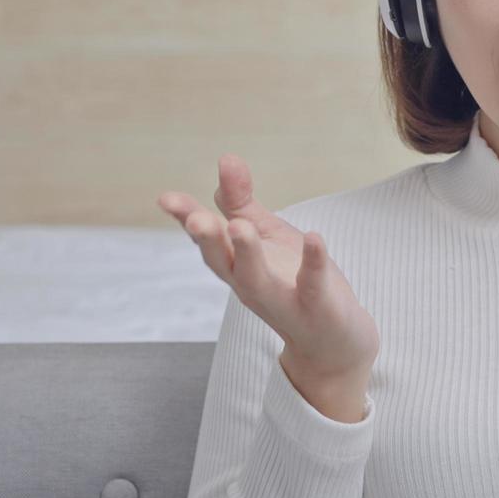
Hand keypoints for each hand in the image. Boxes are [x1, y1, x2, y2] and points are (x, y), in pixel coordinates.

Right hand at [158, 155, 378, 383]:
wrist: (332, 339)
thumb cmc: (293, 280)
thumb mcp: (265, 235)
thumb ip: (242, 202)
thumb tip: (226, 159)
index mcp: (235, 264)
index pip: (206, 239)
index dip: (186, 218)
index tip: (166, 198)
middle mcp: (250, 284)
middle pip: (221, 262)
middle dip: (208, 240)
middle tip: (196, 218)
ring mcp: (281, 298)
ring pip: (256, 279)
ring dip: (248, 253)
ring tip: (240, 227)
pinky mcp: (316, 306)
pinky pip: (312, 284)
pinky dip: (313, 262)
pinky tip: (314, 237)